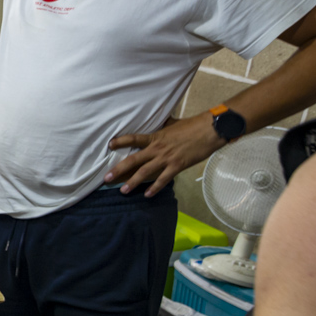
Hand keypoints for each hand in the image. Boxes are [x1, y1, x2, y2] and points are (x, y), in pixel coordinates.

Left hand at [106, 113, 222, 195]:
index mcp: (155, 137)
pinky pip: (163, 179)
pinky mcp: (177, 166)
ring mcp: (166, 158)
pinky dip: (155, 188)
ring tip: (123, 190)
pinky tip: (147, 195)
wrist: (209, 130)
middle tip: (106, 178)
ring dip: (133, 182)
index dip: (121, 141)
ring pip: (145, 172)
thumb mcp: (172, 123)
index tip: (109, 145)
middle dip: (119, 170)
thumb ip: (162, 125)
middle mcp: (157, 149)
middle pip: (133, 160)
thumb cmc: (191, 126)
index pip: (134, 139)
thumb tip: (159, 120)